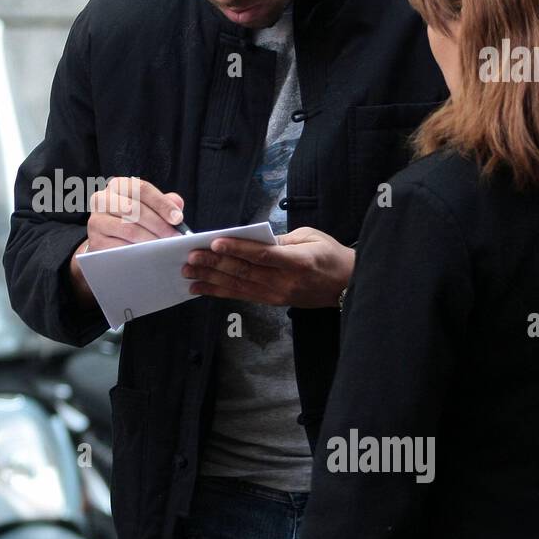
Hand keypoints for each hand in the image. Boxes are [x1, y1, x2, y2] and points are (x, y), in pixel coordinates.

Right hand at [69, 177, 185, 304]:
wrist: (109, 238)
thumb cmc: (134, 219)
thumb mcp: (149, 206)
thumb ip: (164, 202)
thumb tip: (177, 205)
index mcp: (118, 185)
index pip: (142, 189)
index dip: (162, 204)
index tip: (178, 218)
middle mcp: (102, 199)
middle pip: (134, 209)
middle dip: (159, 224)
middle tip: (174, 237)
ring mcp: (96, 220)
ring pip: (128, 228)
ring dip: (150, 239)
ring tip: (165, 246)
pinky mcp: (96, 240)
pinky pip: (119, 246)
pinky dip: (137, 251)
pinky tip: (149, 254)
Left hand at [183, 226, 354, 307]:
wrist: (348, 286)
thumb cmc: (331, 255)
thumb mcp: (312, 237)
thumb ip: (282, 239)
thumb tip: (254, 239)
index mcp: (297, 262)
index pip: (262, 255)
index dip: (238, 249)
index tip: (215, 242)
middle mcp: (285, 281)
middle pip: (245, 271)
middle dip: (215, 264)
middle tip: (191, 257)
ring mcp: (278, 294)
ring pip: (239, 286)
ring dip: (212, 279)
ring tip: (190, 273)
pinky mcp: (273, 301)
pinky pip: (243, 295)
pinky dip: (220, 291)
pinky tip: (202, 288)